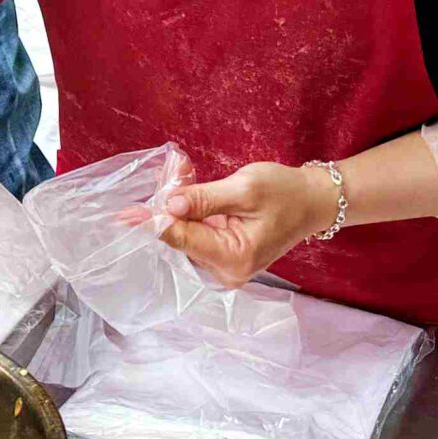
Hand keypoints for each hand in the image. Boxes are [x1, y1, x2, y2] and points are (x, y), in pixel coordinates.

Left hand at [158, 162, 336, 288]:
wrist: (314, 201)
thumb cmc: (286, 193)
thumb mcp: (246, 189)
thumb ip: (205, 199)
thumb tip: (168, 206)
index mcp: (232, 258)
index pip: (181, 239)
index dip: (152, 222)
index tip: (123, 214)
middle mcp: (225, 269)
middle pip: (180, 236)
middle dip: (167, 204)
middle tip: (167, 170)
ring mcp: (223, 263)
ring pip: (185, 231)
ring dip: (178, 202)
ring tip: (179, 169)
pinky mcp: (223, 252)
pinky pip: (196, 229)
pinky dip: (189, 207)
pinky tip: (185, 181)